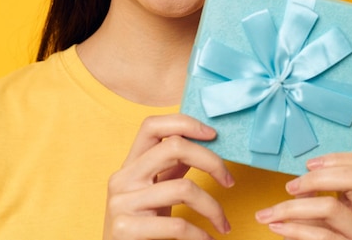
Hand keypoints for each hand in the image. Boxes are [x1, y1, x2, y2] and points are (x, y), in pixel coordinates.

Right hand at [103, 114, 233, 239]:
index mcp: (130, 165)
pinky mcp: (125, 229)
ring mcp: (121, 203)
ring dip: (213, 208)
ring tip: (222, 223)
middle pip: (174, 146)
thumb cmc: (144, 229)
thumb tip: (204, 142)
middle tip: (229, 181)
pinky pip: (177, 225)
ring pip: (183, 188)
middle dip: (211, 161)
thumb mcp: (156, 193)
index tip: (213, 135)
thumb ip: (172, 168)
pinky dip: (200, 235)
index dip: (184, 122)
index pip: (152, 125)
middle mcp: (122, 178)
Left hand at [255, 152, 351, 239]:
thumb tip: (298, 180)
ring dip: (294, 208)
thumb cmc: (320, 239)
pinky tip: (277, 227)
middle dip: (318, 178)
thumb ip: (316, 195)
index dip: (338, 159)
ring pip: (332, 208)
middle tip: (290, 186)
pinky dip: (294, 230)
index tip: (308, 164)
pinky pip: (322, 236)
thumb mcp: (322, 215)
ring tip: (271, 213)